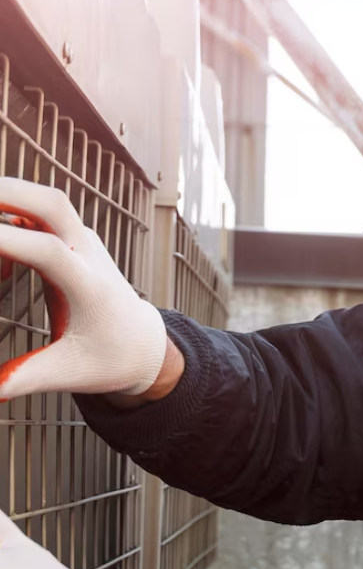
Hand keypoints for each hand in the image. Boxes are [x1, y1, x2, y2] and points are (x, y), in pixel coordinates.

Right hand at [0, 177, 166, 399]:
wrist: (144, 343)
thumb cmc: (111, 358)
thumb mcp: (71, 372)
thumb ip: (28, 378)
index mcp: (91, 288)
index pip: (50, 252)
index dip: (7, 241)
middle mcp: (90, 256)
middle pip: (54, 205)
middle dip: (8, 191)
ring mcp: (86, 243)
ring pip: (49, 202)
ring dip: (8, 196)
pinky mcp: (76, 241)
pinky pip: (43, 215)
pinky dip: (12, 216)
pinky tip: (2, 258)